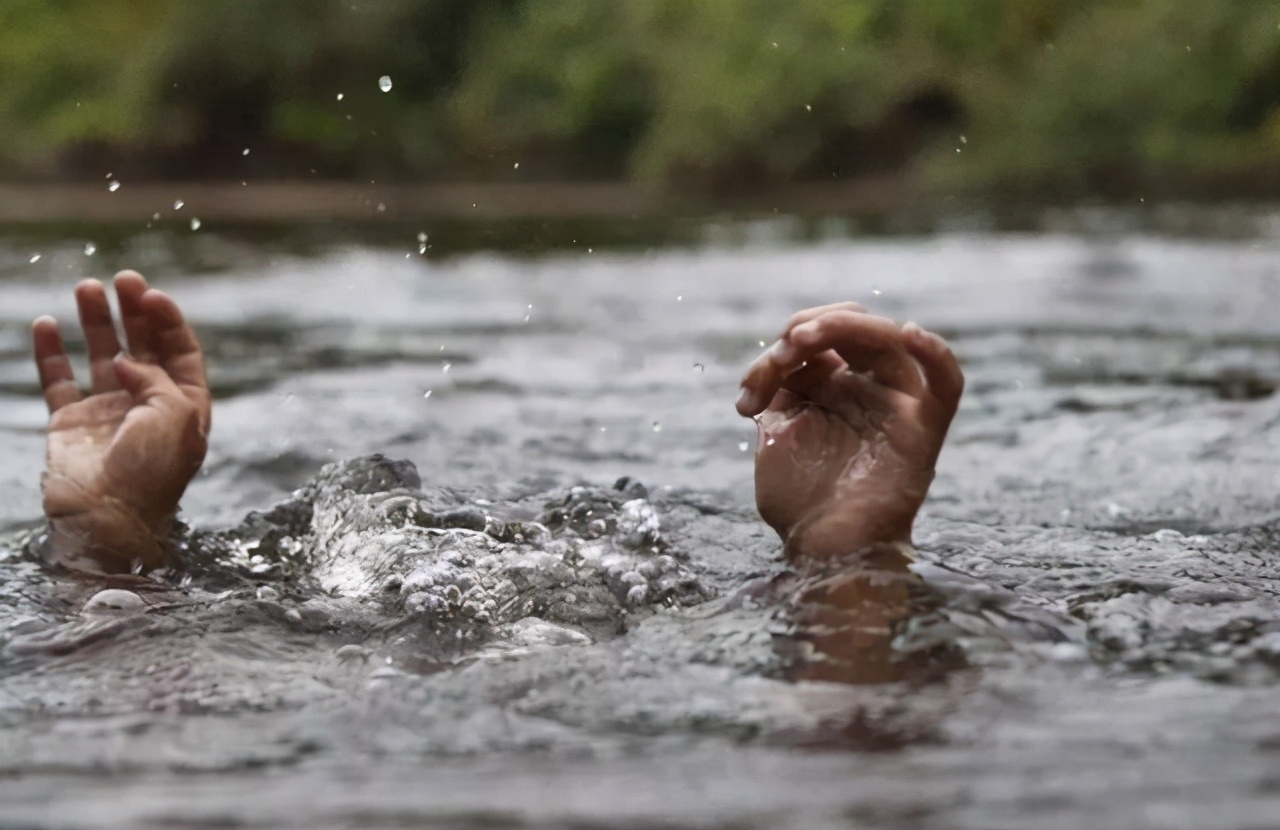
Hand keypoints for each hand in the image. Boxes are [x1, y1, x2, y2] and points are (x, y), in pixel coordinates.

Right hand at [33, 271, 209, 572]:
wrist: (106, 519)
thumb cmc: (151, 472)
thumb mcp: (175, 416)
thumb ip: (159, 377)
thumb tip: (130, 361)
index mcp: (184, 407)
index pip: (180, 352)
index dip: (168, 320)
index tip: (150, 294)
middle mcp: (148, 407)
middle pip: (143, 347)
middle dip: (133, 311)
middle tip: (122, 278)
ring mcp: (108, 414)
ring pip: (102, 356)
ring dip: (96, 321)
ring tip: (86, 287)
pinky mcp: (70, 424)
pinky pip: (59, 380)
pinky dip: (52, 352)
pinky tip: (49, 324)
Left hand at [736, 303, 962, 561]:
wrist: (824, 551)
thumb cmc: (800, 502)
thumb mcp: (775, 434)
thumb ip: (780, 390)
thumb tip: (782, 358)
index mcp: (831, 389)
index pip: (814, 343)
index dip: (776, 354)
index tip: (748, 397)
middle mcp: (867, 389)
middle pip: (851, 328)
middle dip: (807, 328)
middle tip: (780, 355)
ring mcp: (896, 406)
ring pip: (888, 340)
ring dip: (842, 326)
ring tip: (799, 341)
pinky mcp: (923, 430)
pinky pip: (946, 384)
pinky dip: (936, 354)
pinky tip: (909, 334)